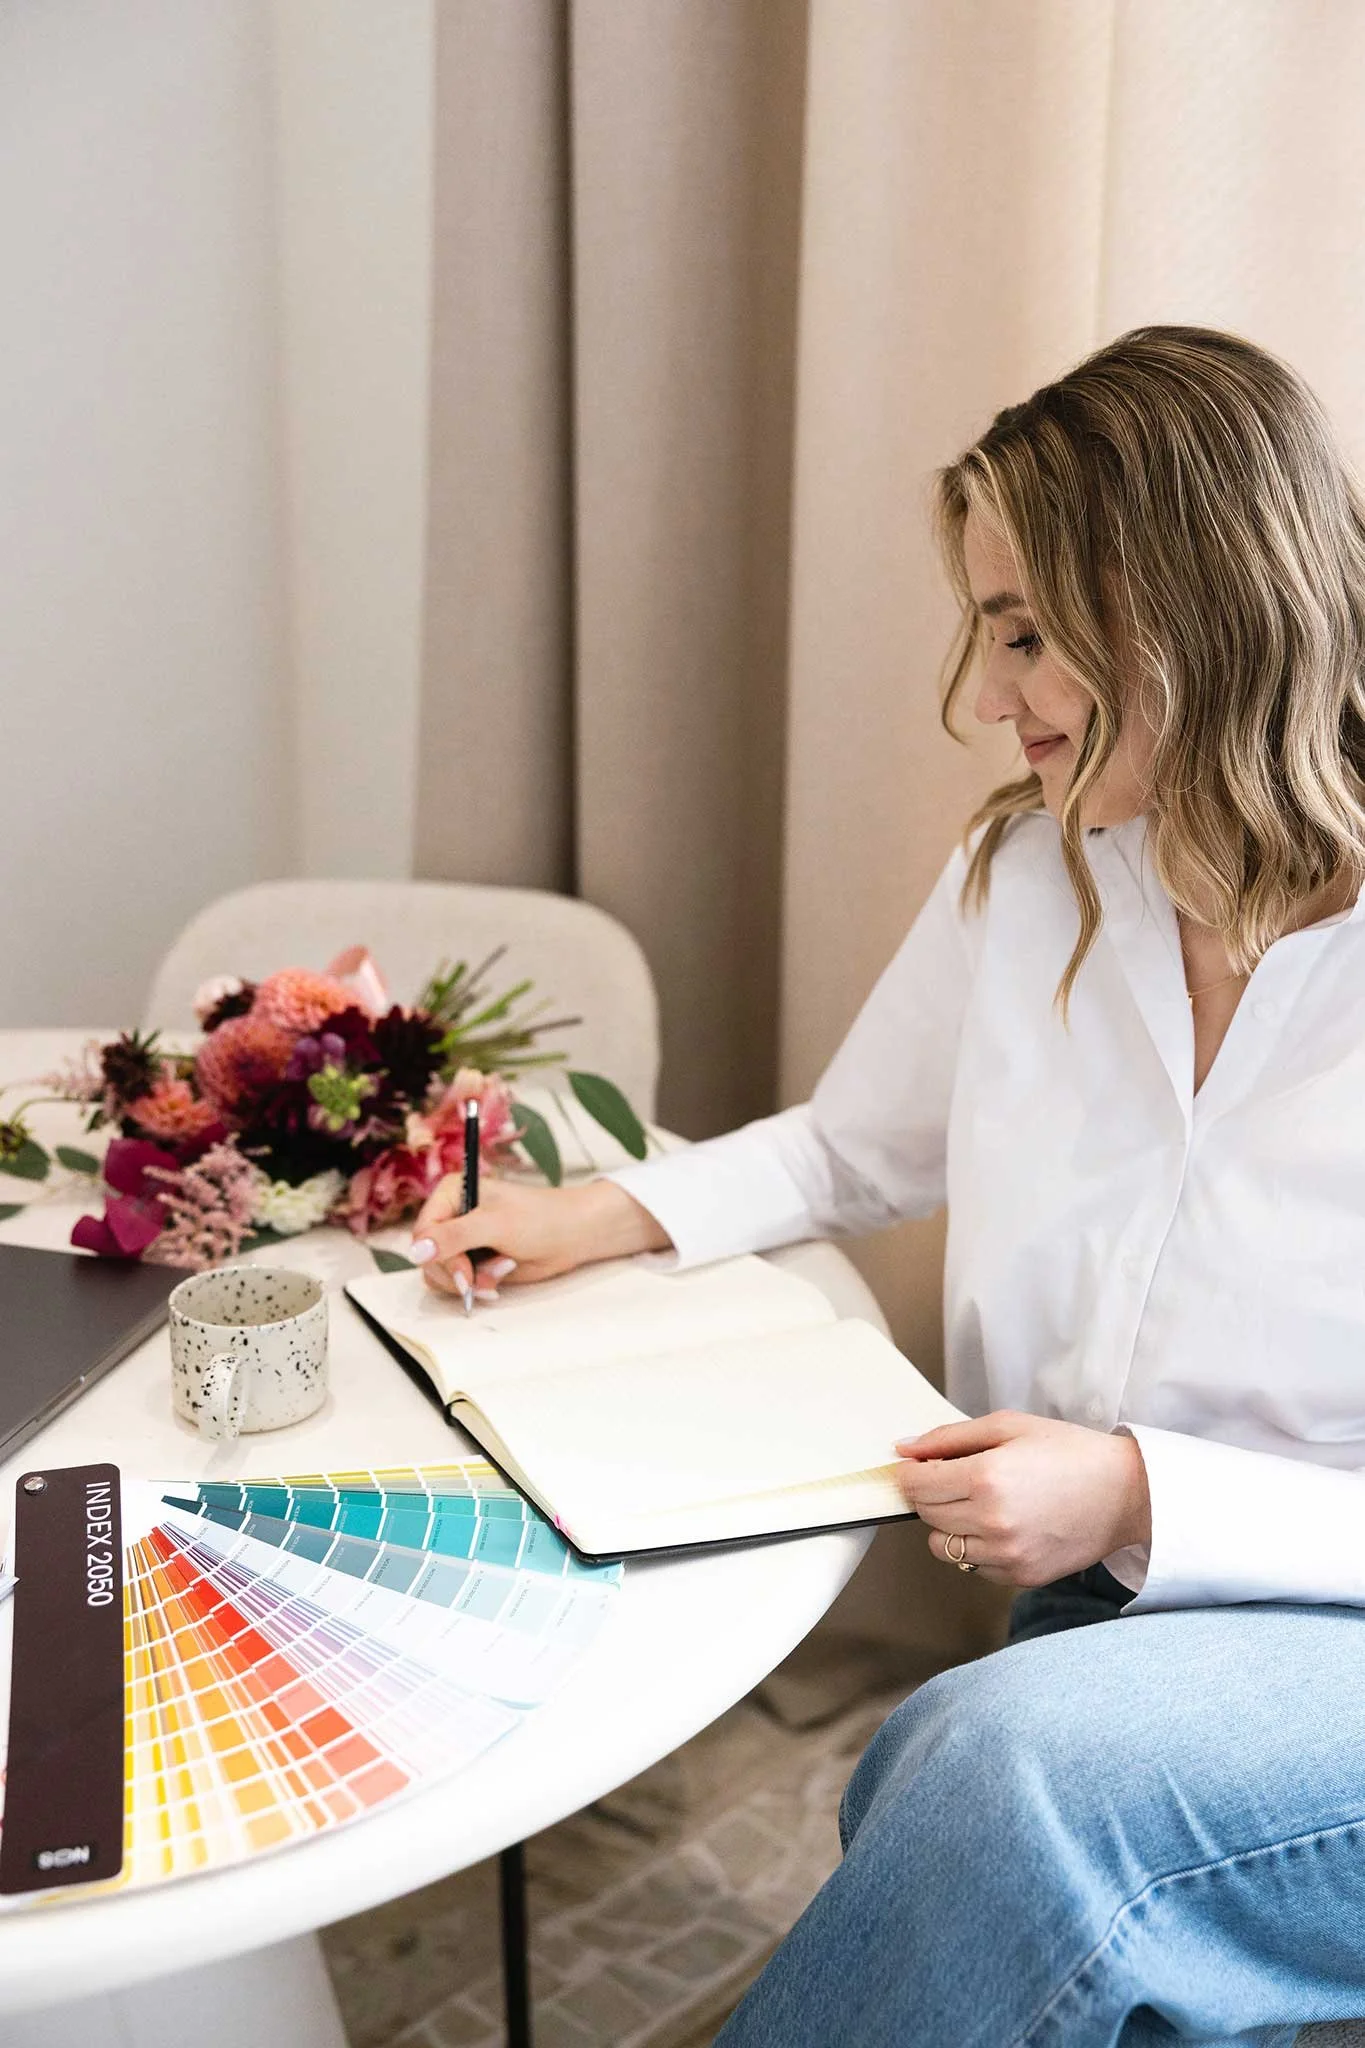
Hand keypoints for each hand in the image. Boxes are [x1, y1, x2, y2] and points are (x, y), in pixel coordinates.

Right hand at [409, 1175, 670, 1304]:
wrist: (574, 1235)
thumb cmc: (540, 1219)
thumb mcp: (495, 1225)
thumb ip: (454, 1237)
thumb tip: (416, 1251)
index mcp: (451, 1193)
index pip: (422, 1231)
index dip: (437, 1257)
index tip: (464, 1275)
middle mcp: (452, 1215)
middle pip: (428, 1258)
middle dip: (458, 1273)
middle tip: (483, 1280)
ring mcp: (461, 1241)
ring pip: (440, 1274)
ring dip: (470, 1282)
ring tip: (501, 1273)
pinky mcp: (474, 1261)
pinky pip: (458, 1284)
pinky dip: (478, 1286)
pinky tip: (500, 1278)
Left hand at [893, 1410, 1151, 1586]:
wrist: (1126, 1493)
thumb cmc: (1069, 1452)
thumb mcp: (1009, 1426)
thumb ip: (950, 1437)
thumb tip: (904, 1448)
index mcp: (986, 1479)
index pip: (916, 1485)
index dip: (911, 1473)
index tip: (920, 1466)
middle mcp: (991, 1522)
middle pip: (925, 1514)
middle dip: (929, 1493)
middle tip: (956, 1477)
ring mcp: (1006, 1555)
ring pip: (943, 1546)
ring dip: (949, 1523)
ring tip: (980, 1502)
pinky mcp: (1021, 1577)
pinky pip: (973, 1566)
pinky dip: (976, 1547)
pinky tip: (1002, 1524)